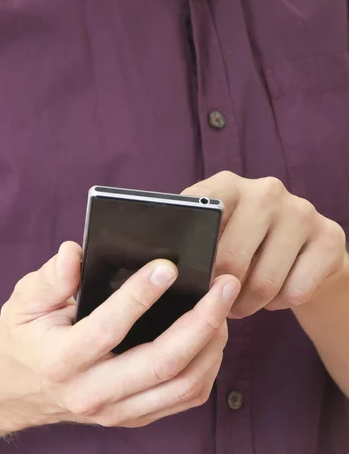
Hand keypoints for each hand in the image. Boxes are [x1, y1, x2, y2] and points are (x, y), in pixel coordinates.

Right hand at [0, 243, 239, 429]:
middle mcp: (91, 392)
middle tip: (223, 285)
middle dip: (202, 321)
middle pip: (161, 364)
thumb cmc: (21, 339)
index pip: (107, 329)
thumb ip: (51, 277)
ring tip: (223, 307)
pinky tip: (211, 337)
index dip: (140, 296)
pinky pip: (182, 399)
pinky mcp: (131, 416)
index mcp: (61, 360)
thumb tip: (76, 254)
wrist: (12, 390)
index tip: (167, 266)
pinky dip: (206, 368)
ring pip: (181, 386)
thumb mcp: (23, 301)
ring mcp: (115, 410)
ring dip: (211, 344)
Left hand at [184, 171, 348, 317]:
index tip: (186, 275)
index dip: (192, 253)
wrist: (304, 251)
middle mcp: (266, 191)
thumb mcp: (214, 231)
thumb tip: (159, 264)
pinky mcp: (330, 237)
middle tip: (215, 303)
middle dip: (219, 291)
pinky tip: (274, 295)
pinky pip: (295, 291)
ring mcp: (301, 211)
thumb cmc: (243, 243)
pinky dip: (279, 304)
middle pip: (231, 259)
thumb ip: (191, 237)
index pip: (200, 212)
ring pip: (264, 282)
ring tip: (239, 304)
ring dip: (247, 304)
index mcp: (227, 185)